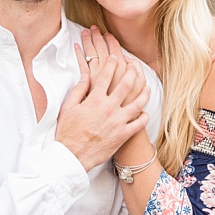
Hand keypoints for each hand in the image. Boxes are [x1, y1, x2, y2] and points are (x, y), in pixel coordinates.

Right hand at [56, 41, 151, 170]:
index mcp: (94, 100)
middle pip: (126, 84)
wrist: (72, 155)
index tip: (114, 59)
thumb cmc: (68, 132)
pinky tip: (144, 112)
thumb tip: (85, 76)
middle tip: (133, 66)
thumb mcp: (67, 108)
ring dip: (144, 92)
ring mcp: (118, 121)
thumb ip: (78, 90)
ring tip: (146, 87)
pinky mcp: (124, 134)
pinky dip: (144, 115)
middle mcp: (109, 108)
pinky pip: (140, 123)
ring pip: (138, 102)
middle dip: (131, 72)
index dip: (111, 64)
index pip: (106, 76)